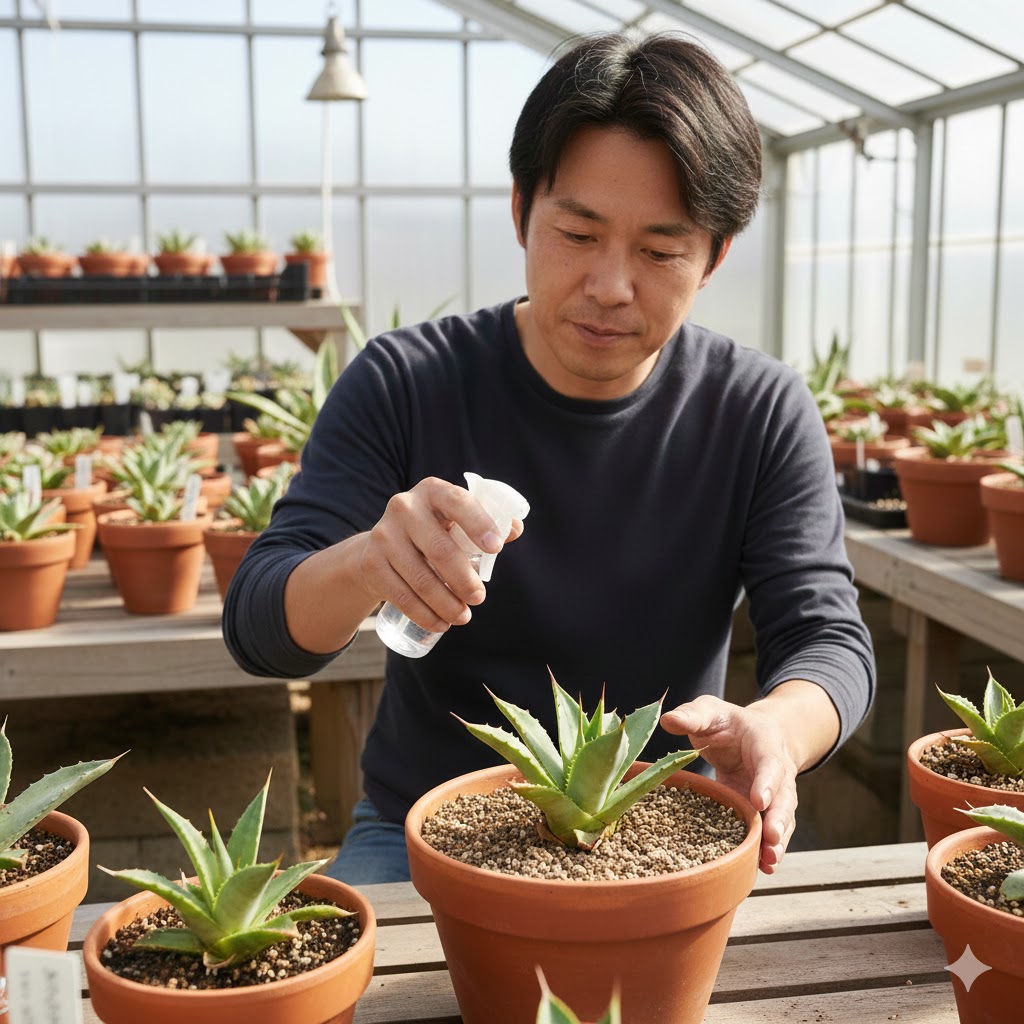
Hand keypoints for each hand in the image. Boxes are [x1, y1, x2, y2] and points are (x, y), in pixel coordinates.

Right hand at [357, 476, 523, 633]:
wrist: (381, 545)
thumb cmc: (434, 531)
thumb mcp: (456, 519)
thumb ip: (488, 522)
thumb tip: (514, 529)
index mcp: (432, 491)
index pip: (458, 502)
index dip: (478, 524)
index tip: (496, 549)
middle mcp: (404, 507)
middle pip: (440, 550)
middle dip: (464, 580)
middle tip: (479, 598)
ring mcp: (383, 535)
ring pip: (421, 579)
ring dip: (446, 604)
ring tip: (463, 617)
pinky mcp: (371, 563)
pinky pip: (401, 596)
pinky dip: (424, 615)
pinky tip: (440, 624)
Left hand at [660, 694, 798, 874]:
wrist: (750, 734)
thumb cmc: (727, 722)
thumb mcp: (710, 711)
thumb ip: (693, 715)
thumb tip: (668, 720)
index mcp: (765, 743)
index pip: (769, 763)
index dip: (765, 782)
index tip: (758, 800)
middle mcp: (777, 772)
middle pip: (783, 798)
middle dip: (778, 819)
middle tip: (770, 838)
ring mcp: (774, 796)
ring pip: (782, 820)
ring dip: (777, 842)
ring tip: (769, 863)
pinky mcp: (763, 812)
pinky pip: (769, 831)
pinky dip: (767, 849)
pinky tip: (761, 868)